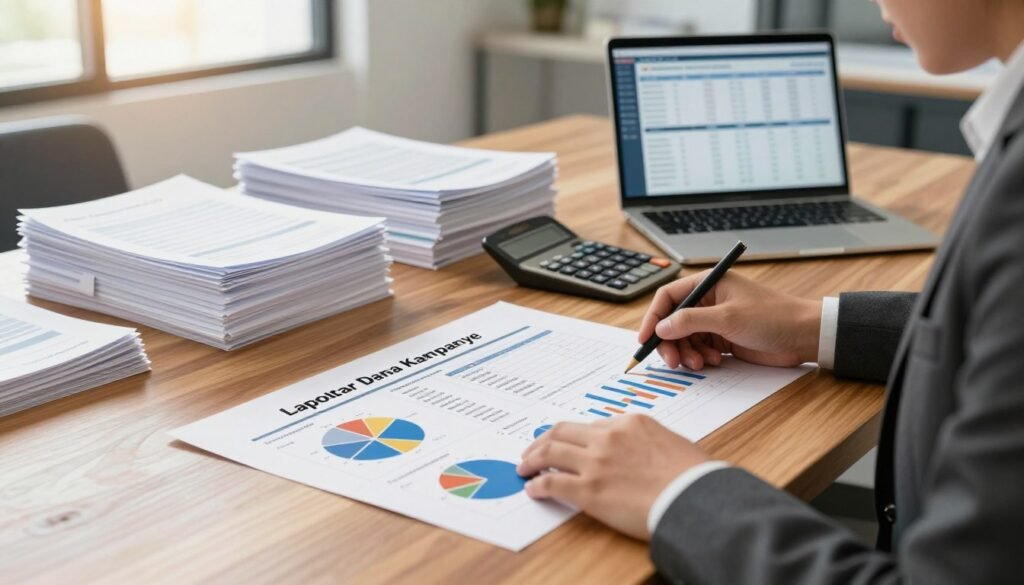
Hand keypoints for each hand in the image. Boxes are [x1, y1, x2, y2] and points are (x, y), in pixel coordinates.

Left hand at [517, 415, 709, 539]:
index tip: (566, 443)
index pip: (591, 426)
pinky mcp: (588, 490)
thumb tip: (640, 455)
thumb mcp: (671, 445)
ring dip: (532, 459)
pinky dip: (537, 484)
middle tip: (533, 450)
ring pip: (550, 452)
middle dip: (543, 440)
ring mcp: (596, 462)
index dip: (574, 436)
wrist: (695, 497)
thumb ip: (648, 444)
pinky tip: (533, 489)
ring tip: (524, 466)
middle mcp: (609, 437)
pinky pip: (552, 483)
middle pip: (563, 432)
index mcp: (631, 423)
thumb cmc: (694, 477)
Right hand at [639, 271, 821, 369]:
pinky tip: (715, 362)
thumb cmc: (773, 317)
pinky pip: (699, 349)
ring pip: (685, 339)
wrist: (804, 336)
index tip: (646, 339)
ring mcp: (715, 321)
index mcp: (708, 284)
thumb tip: (661, 328)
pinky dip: (700, 358)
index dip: (654, 317)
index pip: (669, 297)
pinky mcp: (723, 339)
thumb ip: (691, 321)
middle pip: (673, 322)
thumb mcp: (728, 318)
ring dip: (687, 353)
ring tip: (700, 363)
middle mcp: (708, 301)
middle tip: (672, 361)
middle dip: (670, 342)